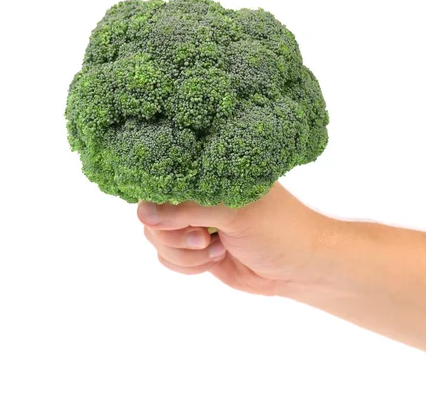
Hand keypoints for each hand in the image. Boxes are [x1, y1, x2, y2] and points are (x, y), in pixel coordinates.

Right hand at [137, 183, 328, 295]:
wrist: (300, 267)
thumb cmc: (277, 228)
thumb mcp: (233, 212)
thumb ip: (186, 210)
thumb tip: (142, 213)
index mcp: (208, 175)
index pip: (164, 179)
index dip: (158, 198)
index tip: (172, 216)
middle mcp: (197, 197)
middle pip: (154, 215)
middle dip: (175, 234)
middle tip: (204, 236)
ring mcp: (194, 225)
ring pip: (159, 241)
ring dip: (186, 253)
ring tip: (218, 248)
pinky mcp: (195, 252)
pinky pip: (168, 259)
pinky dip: (188, 265)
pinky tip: (218, 259)